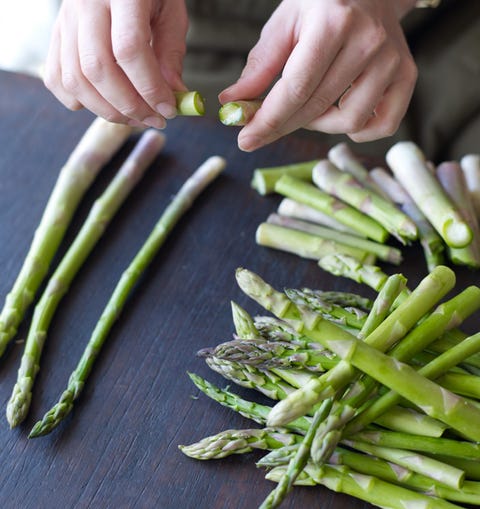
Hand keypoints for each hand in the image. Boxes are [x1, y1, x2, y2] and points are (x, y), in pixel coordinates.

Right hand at [43, 0, 187, 128]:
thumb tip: (175, 97)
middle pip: (98, 69)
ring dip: (107, 110)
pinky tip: (105, 105)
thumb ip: (171, 53)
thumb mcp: (171, 13)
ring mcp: (66, 19)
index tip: (169, 110)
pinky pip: (56, 78)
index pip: (129, 49)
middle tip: (154, 119)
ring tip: (135, 117)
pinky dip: (79, 101)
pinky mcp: (57, 33)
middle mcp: (86, 3)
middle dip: (129, 105)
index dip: (150, 88)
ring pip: (75, 79)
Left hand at [219, 0, 417, 150]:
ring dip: (318, 125)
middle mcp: (368, 41)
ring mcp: (392, 60)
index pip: (295, 88)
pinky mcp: (406, 75)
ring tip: (306, 107)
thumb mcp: (284, 24)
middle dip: (282, 126)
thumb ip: (260, 66)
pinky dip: (357, 130)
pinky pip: (382, 125)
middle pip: (317, 107)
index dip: (268, 120)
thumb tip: (233, 105)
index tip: (246, 140)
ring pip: (348, 122)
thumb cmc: (321, 5)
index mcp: (333, 22)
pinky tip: (339, 115)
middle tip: (260, 131)